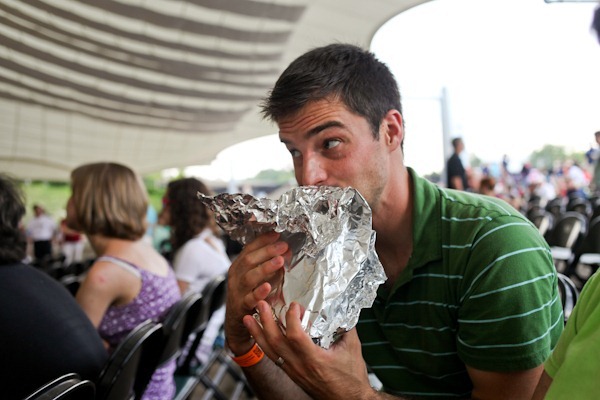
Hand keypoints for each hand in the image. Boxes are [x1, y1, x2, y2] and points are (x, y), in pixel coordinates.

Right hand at [224, 232, 288, 353]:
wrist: (237, 323)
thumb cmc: (250, 296)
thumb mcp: (257, 278)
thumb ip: (270, 265)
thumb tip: (287, 250)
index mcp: (239, 266)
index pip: (249, 248)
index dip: (263, 240)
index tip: (277, 234)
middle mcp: (236, 277)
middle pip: (249, 260)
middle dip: (267, 251)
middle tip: (284, 246)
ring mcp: (237, 292)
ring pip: (249, 278)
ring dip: (265, 268)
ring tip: (280, 261)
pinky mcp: (241, 307)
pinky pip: (249, 299)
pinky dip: (259, 293)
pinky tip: (268, 287)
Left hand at [245, 300, 375, 399]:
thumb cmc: (352, 377)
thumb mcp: (352, 347)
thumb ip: (344, 326)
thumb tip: (339, 305)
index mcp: (315, 359)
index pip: (295, 336)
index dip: (292, 317)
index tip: (294, 305)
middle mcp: (299, 366)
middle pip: (275, 342)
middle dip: (266, 321)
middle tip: (260, 303)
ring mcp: (293, 371)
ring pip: (270, 351)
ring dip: (257, 333)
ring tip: (248, 318)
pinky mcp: (292, 374)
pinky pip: (273, 358)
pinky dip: (264, 344)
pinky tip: (258, 335)